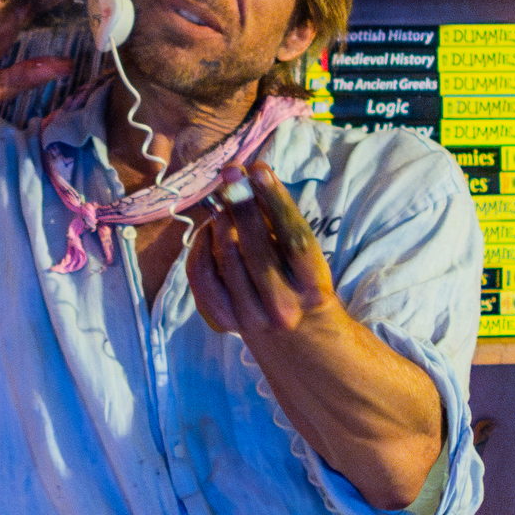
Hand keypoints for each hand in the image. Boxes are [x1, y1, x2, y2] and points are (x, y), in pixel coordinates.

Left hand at [183, 160, 346, 352]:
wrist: (299, 343)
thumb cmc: (305, 288)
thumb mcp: (309, 262)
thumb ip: (281, 227)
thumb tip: (248, 181)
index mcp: (314, 290)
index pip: (295, 240)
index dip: (276, 202)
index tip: (259, 170)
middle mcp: (283, 308)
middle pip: (256, 248)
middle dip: (241, 204)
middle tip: (232, 172)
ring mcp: (251, 319)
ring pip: (226, 258)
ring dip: (221, 220)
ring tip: (224, 198)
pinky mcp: (225, 322)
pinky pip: (202, 277)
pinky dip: (200, 247)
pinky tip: (209, 228)